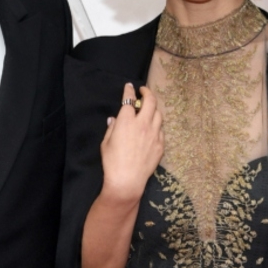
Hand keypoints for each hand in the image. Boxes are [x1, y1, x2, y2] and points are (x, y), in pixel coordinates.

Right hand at [100, 84, 163, 205]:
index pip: (129, 100)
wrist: (127, 180)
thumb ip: (112, 127)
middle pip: (151, 101)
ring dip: (154, 108)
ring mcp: (154, 134)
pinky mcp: (160, 145)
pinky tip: (152, 127)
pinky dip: (156, 125)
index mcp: (127, 121)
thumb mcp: (106, 142)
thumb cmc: (112, 162)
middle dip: (148, 93)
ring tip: (150, 109)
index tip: (129, 87)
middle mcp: (143, 124)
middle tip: (144, 91)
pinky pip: (161, 130)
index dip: (129, 91)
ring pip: (159, 114)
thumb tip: (115, 119)